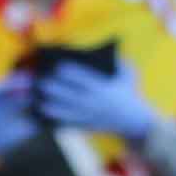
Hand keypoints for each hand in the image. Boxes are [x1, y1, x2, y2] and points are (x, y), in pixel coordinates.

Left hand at [35, 60, 159, 143]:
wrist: (135, 121)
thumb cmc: (130, 93)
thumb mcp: (129, 75)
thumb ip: (121, 62)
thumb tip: (113, 50)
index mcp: (103, 88)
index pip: (84, 79)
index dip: (71, 72)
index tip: (58, 67)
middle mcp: (94, 103)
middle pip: (71, 95)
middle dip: (56, 90)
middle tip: (42, 83)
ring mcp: (90, 116)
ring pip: (68, 112)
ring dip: (53, 108)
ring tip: (40, 103)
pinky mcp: (87, 126)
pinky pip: (70, 124)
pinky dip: (58, 122)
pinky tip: (47, 118)